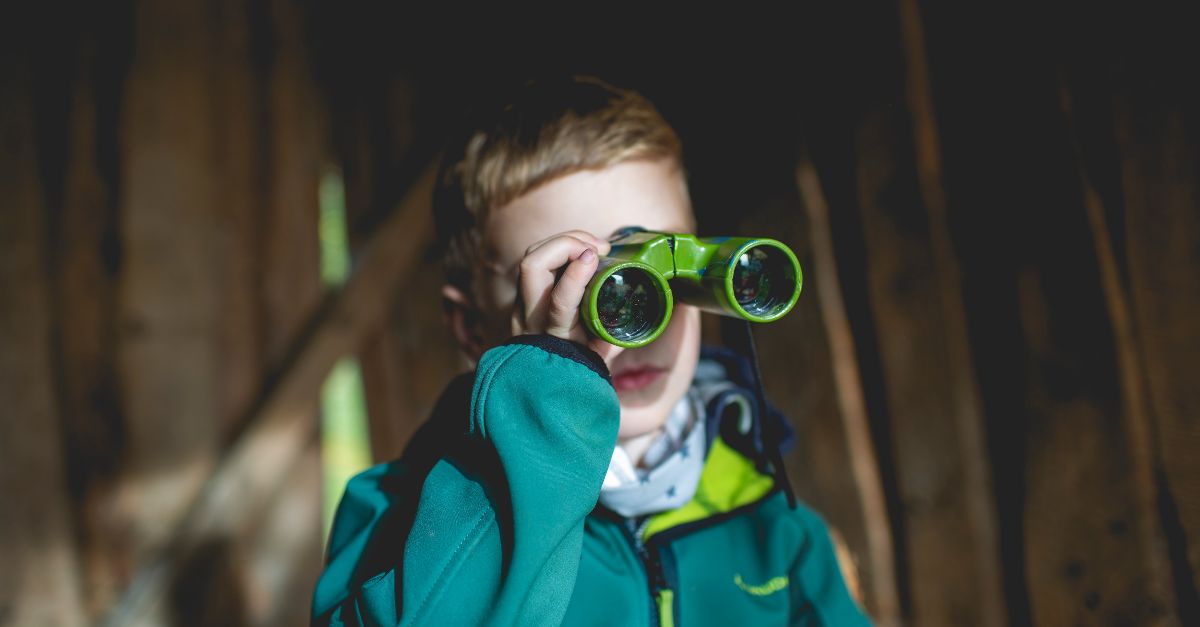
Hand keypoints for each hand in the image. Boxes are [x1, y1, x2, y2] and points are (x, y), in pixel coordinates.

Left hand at [511, 230, 623, 363]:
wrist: (538, 381)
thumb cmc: (577, 366)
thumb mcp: (599, 357)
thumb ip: (613, 338)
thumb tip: (633, 314)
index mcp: (555, 337)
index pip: (559, 301)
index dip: (576, 274)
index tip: (595, 257)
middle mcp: (531, 318)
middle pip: (532, 266)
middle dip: (565, 244)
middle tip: (598, 247)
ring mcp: (521, 304)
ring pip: (531, 257)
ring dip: (562, 241)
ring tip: (592, 245)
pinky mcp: (521, 294)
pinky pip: (535, 259)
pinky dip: (558, 247)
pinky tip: (579, 249)